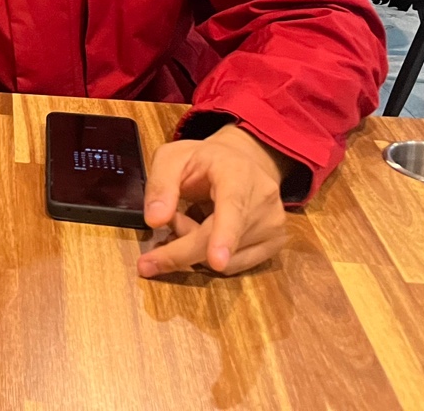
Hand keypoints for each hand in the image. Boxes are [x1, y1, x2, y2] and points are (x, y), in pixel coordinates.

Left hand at [137, 124, 289, 277]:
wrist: (242, 160)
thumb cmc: (204, 160)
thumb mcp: (172, 158)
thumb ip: (160, 185)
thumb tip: (154, 221)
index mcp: (237, 173)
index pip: (232, 208)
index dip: (224, 236)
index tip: (217, 261)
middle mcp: (263, 200)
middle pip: (218, 241)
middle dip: (178, 251)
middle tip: (149, 257)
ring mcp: (273, 225)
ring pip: (224, 259)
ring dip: (192, 248)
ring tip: (186, 220)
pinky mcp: (274, 243)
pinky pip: (234, 266)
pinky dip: (209, 257)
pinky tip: (202, 233)